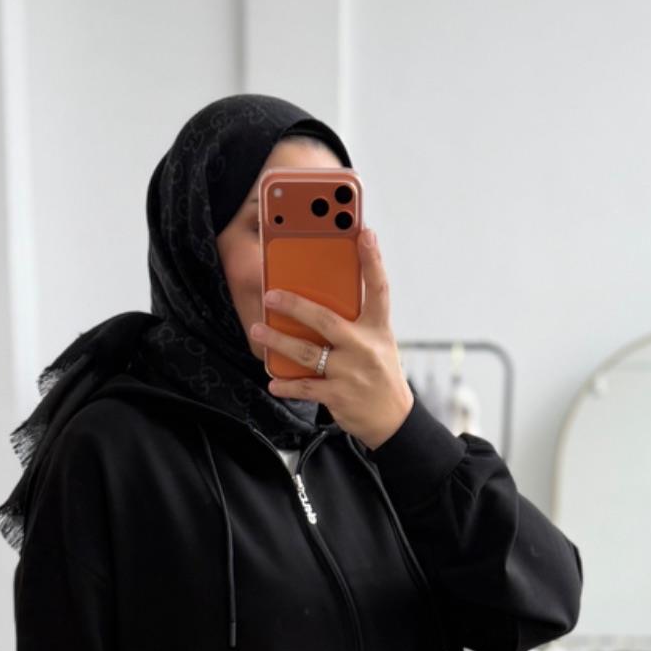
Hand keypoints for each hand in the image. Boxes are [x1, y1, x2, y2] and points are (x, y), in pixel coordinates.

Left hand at [250, 225, 415, 449]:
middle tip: (270, 295)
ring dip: (278, 341)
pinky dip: (286, 385)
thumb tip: (319, 300)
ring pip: (306, 353)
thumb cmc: (379, 373)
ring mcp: (350, 372)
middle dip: (295, 305)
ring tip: (257, 331)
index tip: (364, 233)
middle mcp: (364, 347)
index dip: (372, 259)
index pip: (378, 288)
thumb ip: (355, 321)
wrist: (393, 418)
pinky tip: (272, 380)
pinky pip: (305, 387)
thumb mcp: (377, 342)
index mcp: (377, 328)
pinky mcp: (339, 395)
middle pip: (326, 320)